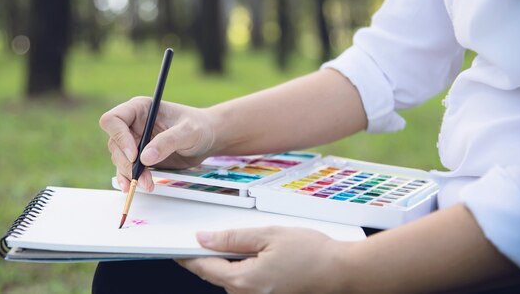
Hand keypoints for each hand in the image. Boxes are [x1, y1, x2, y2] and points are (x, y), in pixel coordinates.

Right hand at [99, 97, 215, 191]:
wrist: (207, 139)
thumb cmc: (199, 127)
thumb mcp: (188, 131)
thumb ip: (168, 141)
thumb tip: (145, 157)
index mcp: (140, 108)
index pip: (114, 120)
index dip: (119, 137)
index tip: (134, 155)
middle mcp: (133, 124)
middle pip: (115, 143)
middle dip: (127, 163)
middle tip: (142, 176)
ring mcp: (135, 141)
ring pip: (119, 159)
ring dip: (130, 174)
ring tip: (147, 184)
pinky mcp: (139, 157)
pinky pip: (126, 169)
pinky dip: (128, 179)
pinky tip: (134, 187)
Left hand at [177, 226, 349, 293]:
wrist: (343, 272)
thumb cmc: (312, 253)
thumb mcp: (268, 235)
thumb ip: (233, 239)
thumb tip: (204, 239)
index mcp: (245, 281)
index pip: (205, 267)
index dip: (188, 255)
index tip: (176, 246)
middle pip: (218, 274)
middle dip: (212, 255)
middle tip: (211, 234)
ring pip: (233, 279)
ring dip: (232, 262)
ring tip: (249, 242)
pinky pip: (247, 284)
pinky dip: (245, 269)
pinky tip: (260, 256)